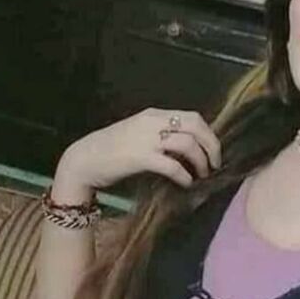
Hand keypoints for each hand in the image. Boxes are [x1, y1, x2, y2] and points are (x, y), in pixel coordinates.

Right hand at [55, 108, 222, 195]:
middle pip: (195, 126)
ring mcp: (146, 139)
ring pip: (188, 144)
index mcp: (154, 115)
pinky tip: (186, 183)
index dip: (208, 134)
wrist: (84, 160)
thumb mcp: (139, 135)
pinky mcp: (141, 158)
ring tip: (202, 175)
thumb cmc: (111, 151)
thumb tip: (187, 150)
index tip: (213, 151)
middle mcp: (152, 122)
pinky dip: (184, 176)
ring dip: (201, 162)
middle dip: (211, 146)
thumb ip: (161, 137)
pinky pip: (173, 166)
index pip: (192, 117)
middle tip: (215, 164)